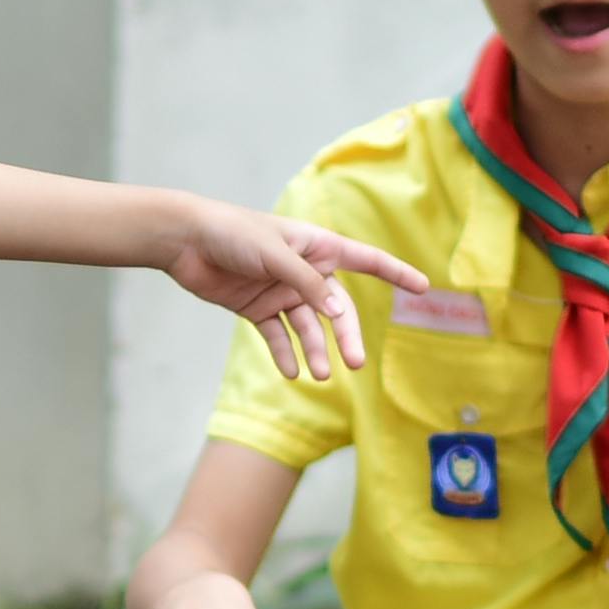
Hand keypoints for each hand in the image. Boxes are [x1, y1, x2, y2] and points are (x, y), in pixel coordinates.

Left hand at [165, 202, 424, 384]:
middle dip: (346, 335)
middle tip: (355, 364)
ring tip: (317, 375)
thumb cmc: (232, 233)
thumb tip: (340, 314)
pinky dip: (285, 354)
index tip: (424, 287)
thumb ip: (307, 284)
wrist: (185, 241)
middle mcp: (304, 271)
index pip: (366, 260)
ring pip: (309, 328)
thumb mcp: (275, 255)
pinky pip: (278, 336)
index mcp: (317, 247)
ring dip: (315, 351)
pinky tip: (291, 373)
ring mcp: (281, 291)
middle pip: (337, 308)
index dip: (395, 273)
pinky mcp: (257, 308)